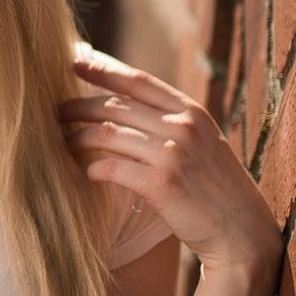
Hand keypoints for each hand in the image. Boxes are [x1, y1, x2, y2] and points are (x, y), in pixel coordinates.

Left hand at [59, 44, 282, 278]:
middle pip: (115, 105)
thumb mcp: (203, 144)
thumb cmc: (217, 189)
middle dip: (78, 105)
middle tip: (53, 110)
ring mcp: (172, 154)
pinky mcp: (161, 185)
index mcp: (192, 112)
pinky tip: (86, 173)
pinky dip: (93, 169)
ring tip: (61, 142)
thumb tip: (128, 107)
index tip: (75, 61)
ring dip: (77, 137)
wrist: (242, 233)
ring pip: (107, 134)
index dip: (103, 69)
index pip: (138, 80)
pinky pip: (111, 168)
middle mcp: (182, 127)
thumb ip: (173, 123)